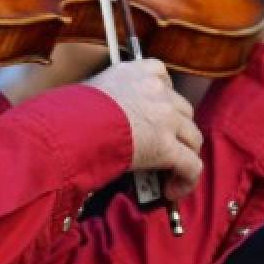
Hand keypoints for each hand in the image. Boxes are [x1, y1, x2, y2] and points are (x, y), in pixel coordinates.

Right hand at [85, 59, 203, 199]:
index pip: (161, 75)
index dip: (163, 96)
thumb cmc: (70, 112)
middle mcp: (156, 90)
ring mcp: (165, 118)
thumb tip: (106, 116)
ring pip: (193, 137)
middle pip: (182, 110)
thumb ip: (109, 96)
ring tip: (169, 173)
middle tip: (163, 147)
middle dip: (176, 129)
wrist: (71, 126)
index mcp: (136, 72)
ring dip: (185, 154)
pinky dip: (186, 180)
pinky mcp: (166, 147)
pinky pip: (191, 165)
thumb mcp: (92, 91)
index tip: (156, 111)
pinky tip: (172, 192)